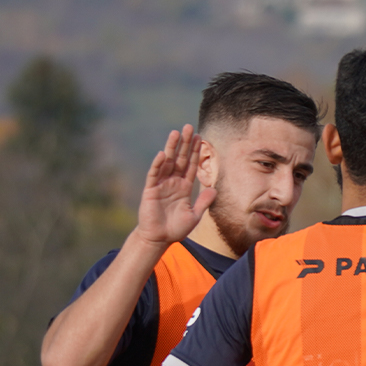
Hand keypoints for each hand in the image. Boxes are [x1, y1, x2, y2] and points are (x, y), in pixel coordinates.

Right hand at [134, 125, 216, 252]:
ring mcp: (161, 184)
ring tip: (176, 132)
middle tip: (189, 127)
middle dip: (184, 144)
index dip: (195, 152)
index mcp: (184, 187)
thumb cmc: (176, 229)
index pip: (191, 165)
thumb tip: (215, 190)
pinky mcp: (151, 190)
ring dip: (171, 148)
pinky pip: (154, 174)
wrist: (159, 239)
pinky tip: (162, 154)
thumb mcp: (194, 216)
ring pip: (167, 162)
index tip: (199, 137)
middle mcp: (173, 182)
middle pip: (180, 159)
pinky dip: (157, 164)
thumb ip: (203, 203)